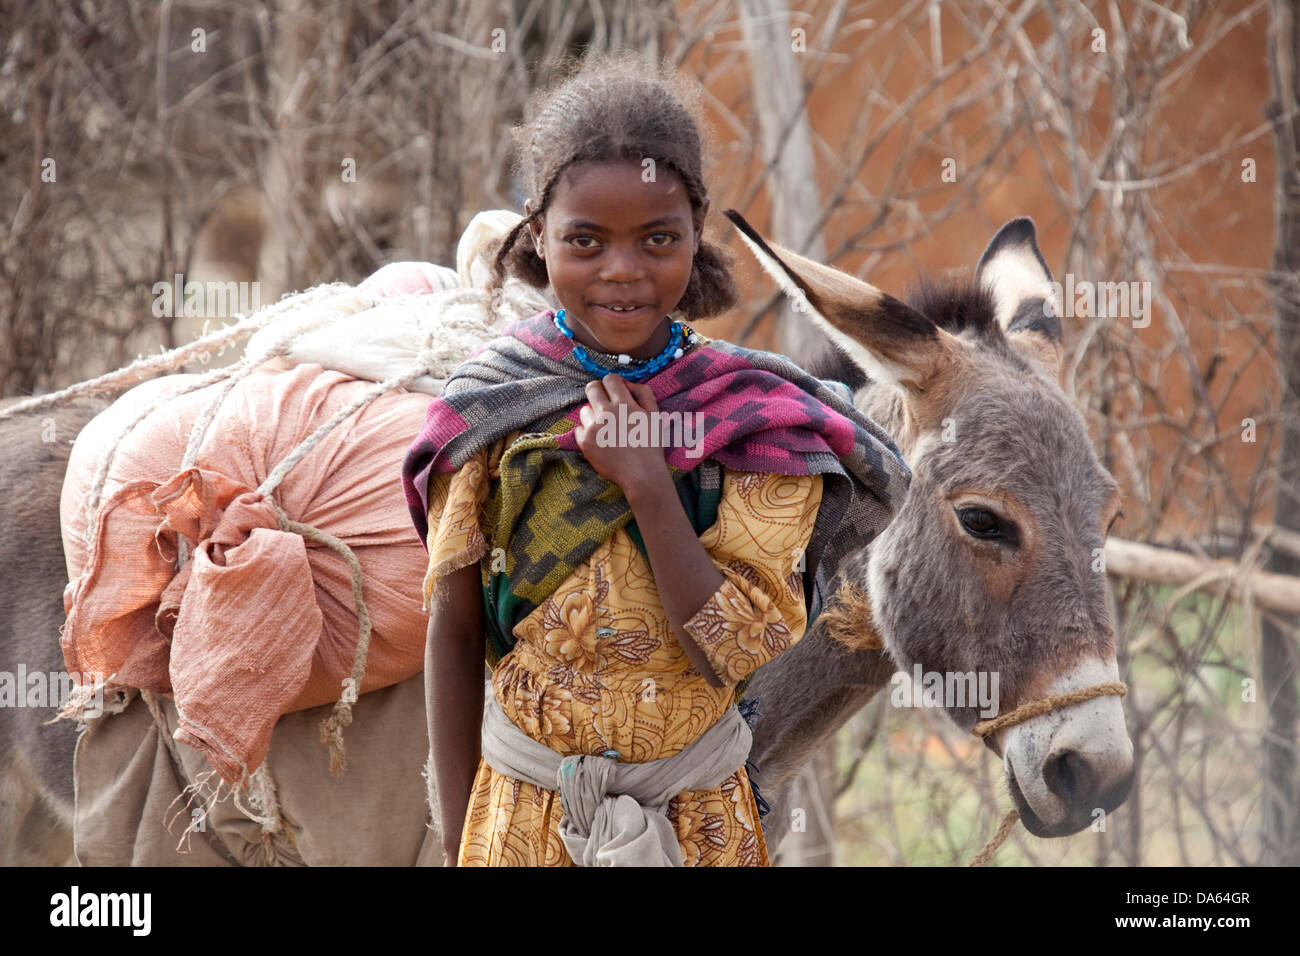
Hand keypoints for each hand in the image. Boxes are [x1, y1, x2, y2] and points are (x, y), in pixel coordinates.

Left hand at [574, 374, 670, 497]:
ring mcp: (594, 428)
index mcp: (625, 404)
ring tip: (607, 430)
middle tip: (606, 405)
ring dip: (594, 416)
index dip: (612, 384)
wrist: (642, 474)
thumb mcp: (655, 415)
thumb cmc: (650, 445)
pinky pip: (579, 429)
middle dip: (598, 392)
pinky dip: (588, 433)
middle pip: (591, 388)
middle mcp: (607, 413)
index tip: (615, 393)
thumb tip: (626, 383)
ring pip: (584, 410)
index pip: (610, 378)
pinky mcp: (585, 443)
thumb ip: (643, 393)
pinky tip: (601, 442)